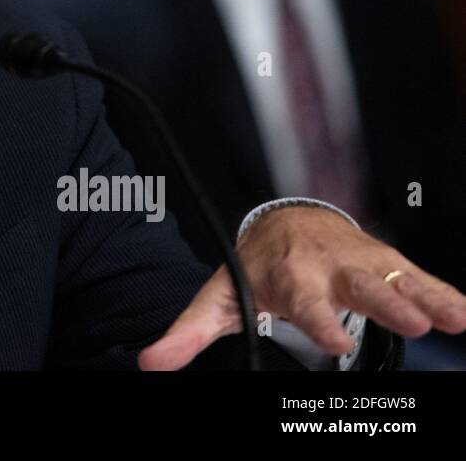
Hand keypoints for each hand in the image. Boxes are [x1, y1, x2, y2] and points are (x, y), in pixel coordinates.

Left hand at [139, 206, 465, 369]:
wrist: (285, 221)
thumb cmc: (256, 266)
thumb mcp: (219, 296)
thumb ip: (188, 332)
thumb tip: (150, 362)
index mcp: (288, 275)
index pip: (303, 300)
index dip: (317, 319)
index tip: (333, 340)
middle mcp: (330, 267)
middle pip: (359, 286)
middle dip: (384, 302)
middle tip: (410, 322)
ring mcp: (362, 263)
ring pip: (395, 277)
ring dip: (424, 296)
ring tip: (452, 319)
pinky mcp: (387, 263)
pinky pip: (418, 277)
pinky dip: (443, 292)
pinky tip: (462, 314)